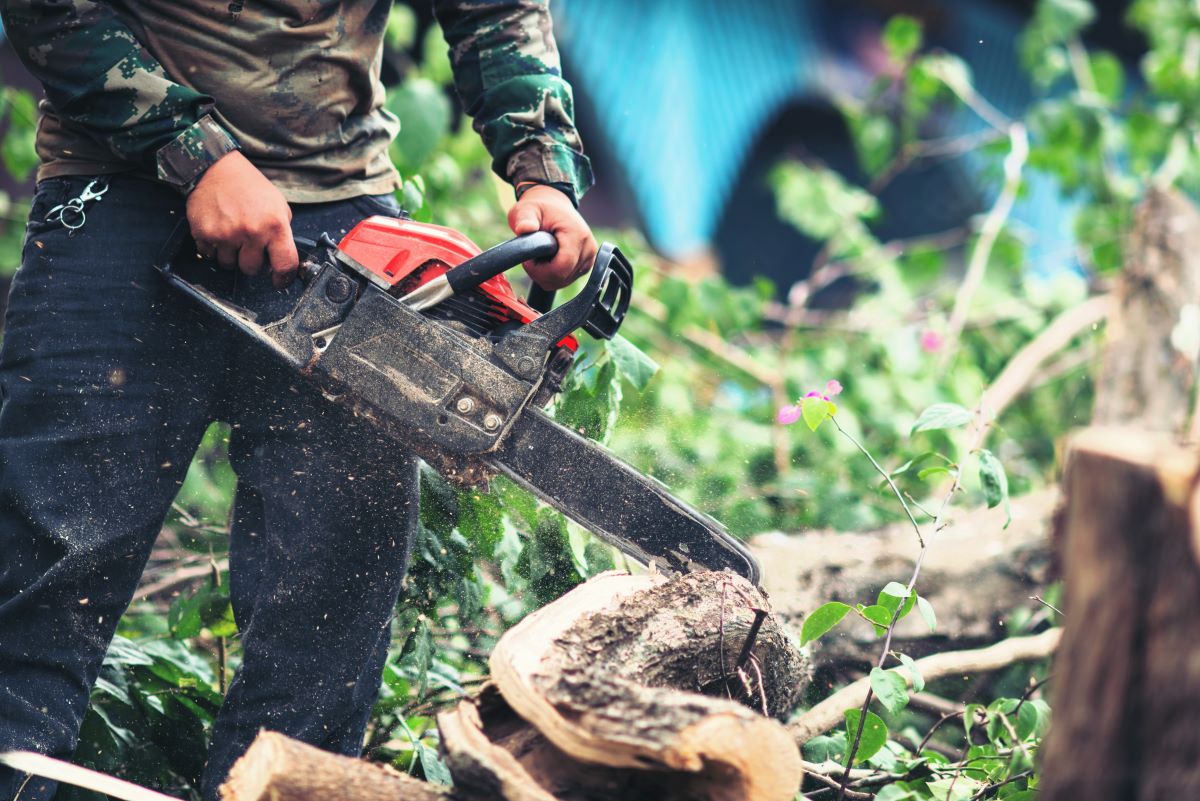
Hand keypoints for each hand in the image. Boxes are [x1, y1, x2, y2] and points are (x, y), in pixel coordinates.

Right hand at [186, 150, 298, 287]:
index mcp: (275, 226)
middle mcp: (251, 232)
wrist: (217, 168)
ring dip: (231, 256)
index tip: (279, 280)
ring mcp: (226, 234)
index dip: (283, 278)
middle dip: (251, 262)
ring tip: (232, 235)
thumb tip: (281, 258)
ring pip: (229, 265)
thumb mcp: (278, 206)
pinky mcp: (204, 233)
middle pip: (251, 269)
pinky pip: (209, 255)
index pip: (285, 264)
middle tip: (248, 246)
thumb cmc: (250, 187)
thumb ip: (281, 233)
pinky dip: (213, 248)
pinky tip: (218, 231)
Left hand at [507, 184, 597, 289]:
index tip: (528, 260)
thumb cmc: (540, 209)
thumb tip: (524, 228)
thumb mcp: (527, 210)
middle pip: (561, 278)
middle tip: (532, 257)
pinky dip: (553, 275)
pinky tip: (548, 261)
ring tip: (540, 256)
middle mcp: (588, 249)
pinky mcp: (586, 265)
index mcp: (577, 235)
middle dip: (541, 273)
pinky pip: (566, 280)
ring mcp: (589, 258)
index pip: (561, 268)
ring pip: (563, 282)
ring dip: (546, 275)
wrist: (554, 206)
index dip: (540, 270)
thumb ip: (525, 219)